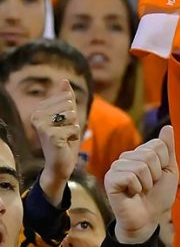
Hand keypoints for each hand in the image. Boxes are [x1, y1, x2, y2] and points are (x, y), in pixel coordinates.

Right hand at [33, 80, 81, 204]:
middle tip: (65, 133)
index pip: (66, 99)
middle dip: (74, 121)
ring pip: (72, 116)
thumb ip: (66, 99)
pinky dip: (75, 136)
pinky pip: (75, 128)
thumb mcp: (68, 118)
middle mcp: (36, 115)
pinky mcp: (51, 135)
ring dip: (74, 129)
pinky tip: (65, 144)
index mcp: (39, 110)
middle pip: (69, 106)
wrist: (60, 165)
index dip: (72, 113)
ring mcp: (42, 125)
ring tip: (65, 138)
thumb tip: (64, 81)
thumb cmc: (65, 141)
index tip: (63, 126)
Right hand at [106, 127, 177, 244]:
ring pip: (140, 166)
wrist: (149, 219)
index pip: (158, 145)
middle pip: (150, 154)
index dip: (164, 164)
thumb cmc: (158, 196)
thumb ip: (168, 150)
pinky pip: (129, 176)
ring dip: (147, 183)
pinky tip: (132, 194)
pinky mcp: (110, 179)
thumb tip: (168, 127)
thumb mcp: (169, 172)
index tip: (159, 177)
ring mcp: (116, 167)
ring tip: (141, 190)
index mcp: (140, 153)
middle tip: (149, 186)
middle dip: (156, 175)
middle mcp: (126, 157)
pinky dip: (136, 188)